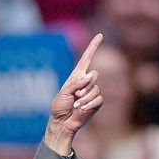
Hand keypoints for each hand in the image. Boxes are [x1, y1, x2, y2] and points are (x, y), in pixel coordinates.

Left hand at [45, 34, 103, 154]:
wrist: (62, 123)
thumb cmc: (59, 107)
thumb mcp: (63, 93)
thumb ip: (75, 83)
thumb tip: (89, 77)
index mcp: (76, 77)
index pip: (86, 59)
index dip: (93, 47)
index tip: (100, 35)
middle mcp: (85, 82)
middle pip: (95, 74)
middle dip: (85, 86)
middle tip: (76, 96)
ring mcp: (92, 92)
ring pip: (96, 89)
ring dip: (85, 98)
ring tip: (76, 105)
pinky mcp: (96, 102)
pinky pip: (99, 99)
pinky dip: (89, 105)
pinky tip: (81, 110)